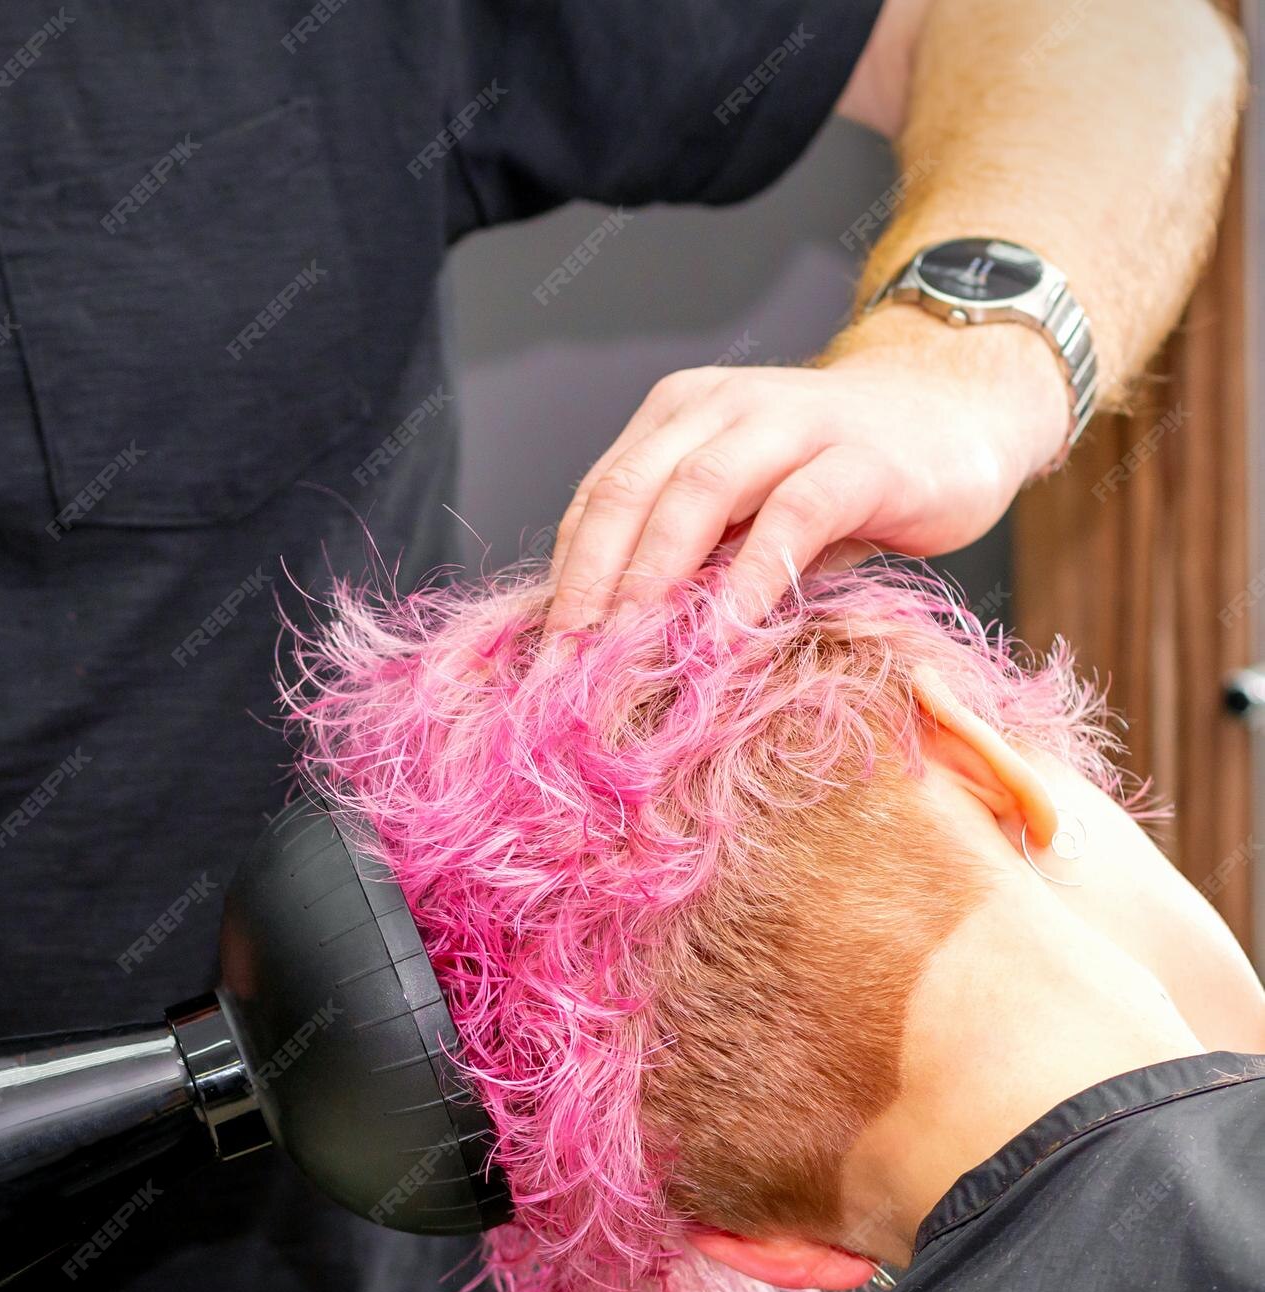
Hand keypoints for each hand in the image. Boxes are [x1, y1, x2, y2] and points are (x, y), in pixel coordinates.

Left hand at [543, 309, 1070, 634]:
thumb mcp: (751, 516)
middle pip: (630, 492)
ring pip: (697, 494)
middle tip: (565, 670)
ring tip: (624, 655)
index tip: (541, 661)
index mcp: (680, 417)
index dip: (565, 578)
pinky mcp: (860, 459)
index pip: (600, 497)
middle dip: (590, 585)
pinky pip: (790, 517)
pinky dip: (749, 580)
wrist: (963, 412)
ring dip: (654, 579)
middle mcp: (724, 407)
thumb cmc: (844, 479)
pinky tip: (724, 638)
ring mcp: (792, 423)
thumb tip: (617, 651)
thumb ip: (694, 561)